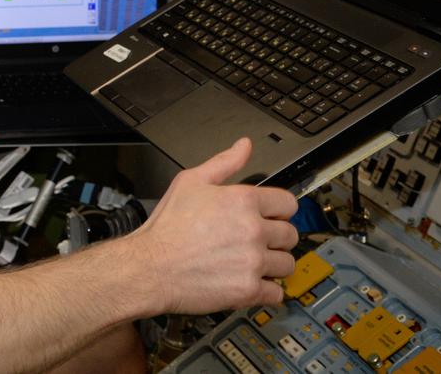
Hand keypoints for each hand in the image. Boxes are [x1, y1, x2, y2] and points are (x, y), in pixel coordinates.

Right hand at [128, 137, 297, 314]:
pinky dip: (266, 290)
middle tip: (257, 241)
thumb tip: (244, 146)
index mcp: (243, 200)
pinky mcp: (248, 290)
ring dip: (273, 265)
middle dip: (276, 238)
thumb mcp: (190, 181)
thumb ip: (223, 163)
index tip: (271, 217)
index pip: (288, 204)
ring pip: (286, 264)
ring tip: (252, 262)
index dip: (279, 210)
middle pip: (290, 235)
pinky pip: (276, 293)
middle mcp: (253, 230)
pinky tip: (249, 281)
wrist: (150, 266)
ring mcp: (253, 262)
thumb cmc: (167, 227)